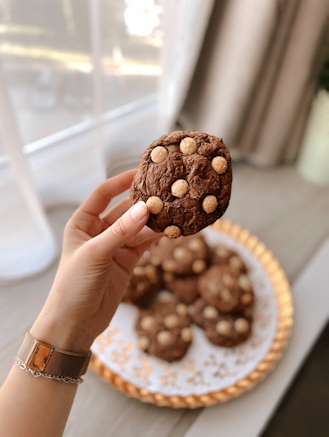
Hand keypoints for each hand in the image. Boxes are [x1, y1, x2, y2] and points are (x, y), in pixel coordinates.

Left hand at [30, 170, 159, 351]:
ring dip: (154, 220)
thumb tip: (145, 208)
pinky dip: (157, 237)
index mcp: (82, 223)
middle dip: (144, 201)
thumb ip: (121, 231)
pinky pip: (144, 243)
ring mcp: (114, 246)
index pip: (103, 194)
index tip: (142, 171)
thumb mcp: (95, 254)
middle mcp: (99, 231)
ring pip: (138, 227)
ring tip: (175, 209)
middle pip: (124, 209)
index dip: (121, 181)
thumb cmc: (73, 286)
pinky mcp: (126, 261)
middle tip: (166, 190)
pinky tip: (171, 229)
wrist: (75, 324)